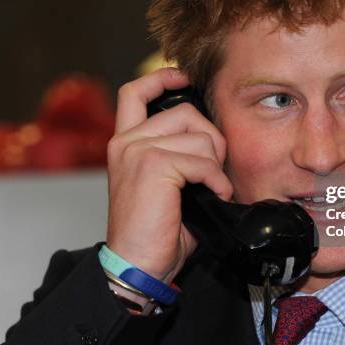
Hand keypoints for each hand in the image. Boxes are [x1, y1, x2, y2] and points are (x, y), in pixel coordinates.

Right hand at [106, 68, 232, 283]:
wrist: (135, 267)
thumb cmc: (155, 231)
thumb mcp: (165, 184)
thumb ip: (179, 155)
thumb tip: (212, 140)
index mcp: (125, 143)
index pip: (136, 92)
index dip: (162, 78)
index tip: (184, 78)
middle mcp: (126, 141)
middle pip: (186, 112)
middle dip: (212, 138)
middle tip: (212, 171)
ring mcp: (137, 150)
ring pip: (199, 135)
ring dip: (216, 164)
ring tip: (211, 188)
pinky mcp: (153, 165)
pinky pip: (203, 160)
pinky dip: (218, 180)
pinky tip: (214, 196)